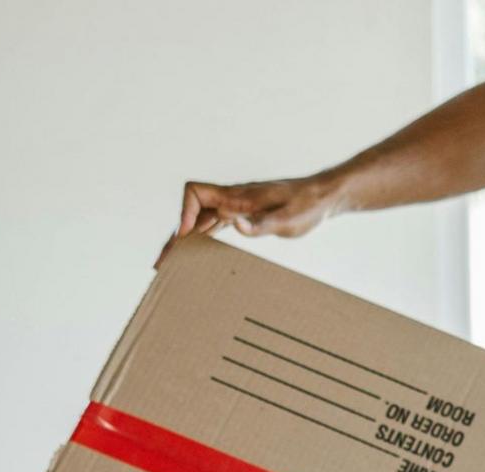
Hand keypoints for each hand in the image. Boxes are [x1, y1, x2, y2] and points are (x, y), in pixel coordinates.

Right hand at [155, 175, 338, 267]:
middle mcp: (232, 199)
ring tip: (169, 266)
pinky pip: (214, 226)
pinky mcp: (243, 215)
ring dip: (184, 241)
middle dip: (176, 237)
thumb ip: (261, 223)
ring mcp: (236, 207)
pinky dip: (201, 240)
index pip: (195, 192)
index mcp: (238, 196)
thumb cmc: (308, 205)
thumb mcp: (288, 219)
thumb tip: (233, 223)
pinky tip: (195, 256)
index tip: (188, 236)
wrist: (323, 197)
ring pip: (200, 221)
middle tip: (161, 265)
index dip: (185, 212)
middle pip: (191, 212)